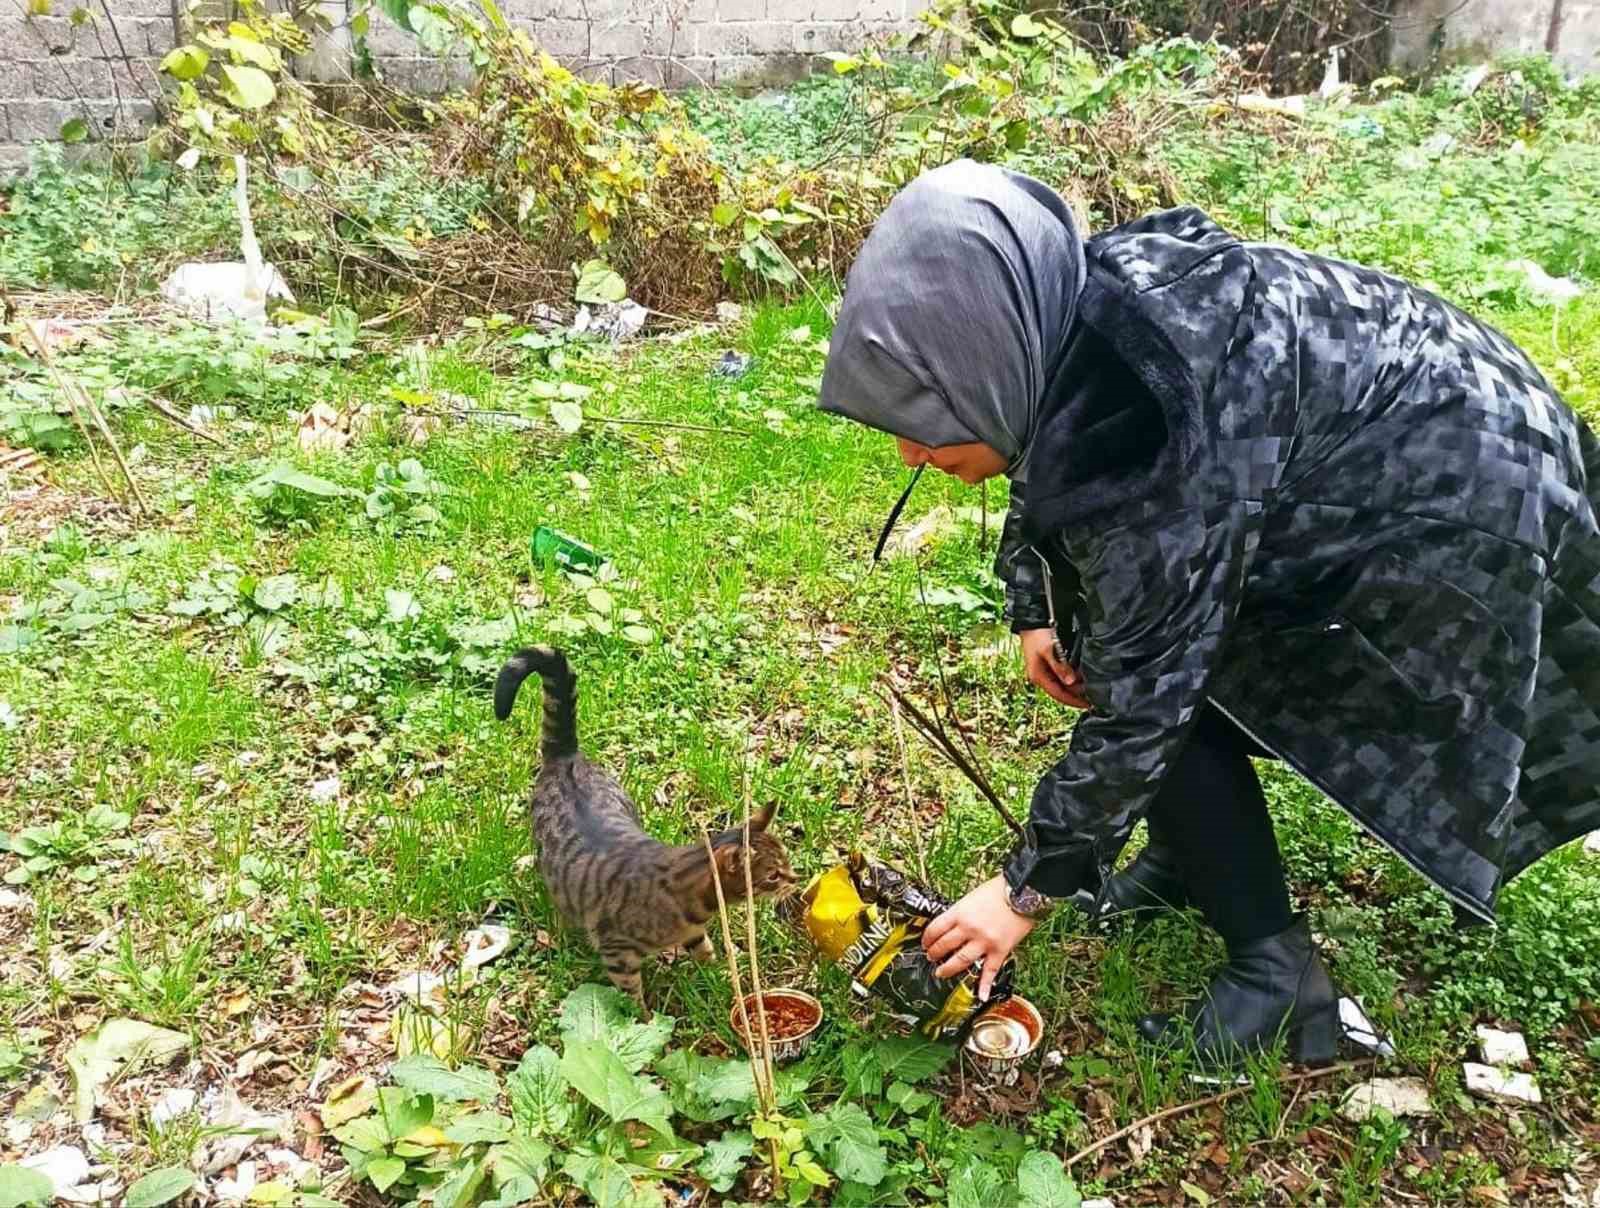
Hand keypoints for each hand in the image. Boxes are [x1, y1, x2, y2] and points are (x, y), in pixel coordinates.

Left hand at [921, 875, 1035, 1001]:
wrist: (1023, 892)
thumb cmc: (999, 890)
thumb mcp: (972, 896)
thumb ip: (962, 912)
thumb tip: (952, 924)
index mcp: (959, 912)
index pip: (935, 929)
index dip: (927, 938)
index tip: (925, 943)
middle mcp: (968, 928)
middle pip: (944, 946)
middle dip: (934, 953)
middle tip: (931, 957)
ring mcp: (984, 941)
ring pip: (960, 960)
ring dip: (948, 968)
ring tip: (941, 973)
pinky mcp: (1000, 950)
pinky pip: (990, 970)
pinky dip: (985, 984)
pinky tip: (981, 994)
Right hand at [1019, 628, 1090, 708]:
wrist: (1032, 623)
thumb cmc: (1038, 636)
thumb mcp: (1050, 651)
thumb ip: (1060, 667)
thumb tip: (1071, 682)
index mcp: (1039, 677)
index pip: (1059, 695)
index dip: (1074, 701)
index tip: (1089, 705)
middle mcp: (1041, 678)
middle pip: (1062, 691)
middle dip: (1078, 693)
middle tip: (1095, 693)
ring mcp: (1045, 672)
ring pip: (1063, 684)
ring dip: (1076, 685)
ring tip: (1091, 684)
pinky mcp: (1049, 666)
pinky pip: (1063, 676)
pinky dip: (1073, 677)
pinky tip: (1083, 675)